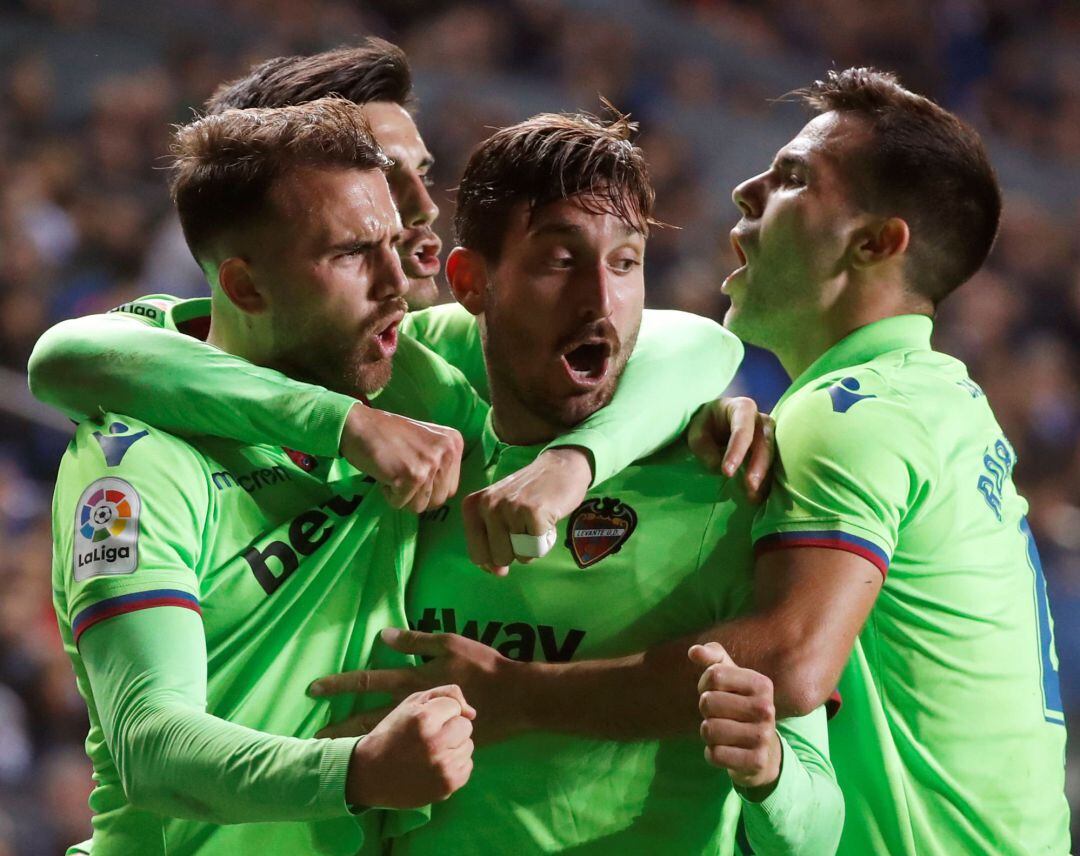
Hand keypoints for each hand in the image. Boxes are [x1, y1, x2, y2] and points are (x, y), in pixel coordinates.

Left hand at [310, 628, 523, 742]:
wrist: (515, 699)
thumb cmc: (483, 666)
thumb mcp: (449, 643)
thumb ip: (415, 640)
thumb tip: (382, 635)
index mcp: (411, 683)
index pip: (368, 682)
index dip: (340, 685)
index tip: (314, 689)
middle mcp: (412, 709)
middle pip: (367, 719)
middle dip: (340, 726)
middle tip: (315, 736)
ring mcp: (424, 729)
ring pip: (384, 736)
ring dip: (359, 742)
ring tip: (338, 751)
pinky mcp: (438, 740)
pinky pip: (408, 747)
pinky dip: (390, 751)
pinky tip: (380, 757)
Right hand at [340, 403, 462, 512]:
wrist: (360, 425)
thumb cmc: (388, 436)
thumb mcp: (427, 443)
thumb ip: (440, 464)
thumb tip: (442, 496)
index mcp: (454, 443)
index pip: (451, 489)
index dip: (429, 489)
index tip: (412, 473)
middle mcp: (448, 452)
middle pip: (439, 500)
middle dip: (417, 495)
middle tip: (401, 473)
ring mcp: (430, 463)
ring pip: (420, 506)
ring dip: (402, 496)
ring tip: (394, 471)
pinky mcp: (412, 476)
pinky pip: (401, 504)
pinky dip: (389, 495)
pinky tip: (385, 473)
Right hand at [344, 684, 475, 808]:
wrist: (369, 774)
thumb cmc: (392, 733)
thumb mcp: (411, 704)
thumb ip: (445, 695)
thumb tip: (472, 713)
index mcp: (424, 719)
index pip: (455, 707)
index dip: (440, 712)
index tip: (424, 722)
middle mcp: (436, 744)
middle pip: (466, 726)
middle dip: (451, 728)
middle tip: (430, 737)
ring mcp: (443, 767)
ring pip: (468, 746)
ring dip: (454, 746)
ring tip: (431, 752)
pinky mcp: (448, 785)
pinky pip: (467, 766)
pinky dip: (455, 765)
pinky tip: (435, 766)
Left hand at [463, 446, 592, 574]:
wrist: (560, 467)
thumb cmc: (528, 495)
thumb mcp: (499, 514)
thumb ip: (491, 544)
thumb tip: (498, 573)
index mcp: (472, 506)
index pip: (477, 555)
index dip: (495, 556)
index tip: (508, 536)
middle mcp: (487, 505)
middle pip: (499, 559)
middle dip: (516, 550)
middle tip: (524, 525)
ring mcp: (510, 507)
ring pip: (520, 556)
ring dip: (532, 545)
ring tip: (535, 521)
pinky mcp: (533, 511)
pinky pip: (537, 549)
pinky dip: (546, 541)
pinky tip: (547, 519)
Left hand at [687, 397, 773, 502]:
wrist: (718, 421)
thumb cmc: (707, 424)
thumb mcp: (697, 432)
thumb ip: (704, 447)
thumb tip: (718, 467)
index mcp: (742, 408)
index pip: (742, 430)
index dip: (736, 451)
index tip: (727, 472)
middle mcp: (761, 419)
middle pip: (764, 442)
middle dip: (758, 465)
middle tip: (750, 486)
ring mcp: (769, 434)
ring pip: (772, 454)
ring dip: (765, 476)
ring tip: (754, 496)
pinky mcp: (771, 449)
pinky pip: (773, 464)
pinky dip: (767, 481)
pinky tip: (760, 496)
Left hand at [690, 642, 780, 791]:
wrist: (764, 751)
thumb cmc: (740, 705)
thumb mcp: (730, 678)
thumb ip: (712, 658)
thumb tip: (693, 651)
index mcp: (761, 684)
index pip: (713, 675)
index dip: (705, 684)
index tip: (716, 692)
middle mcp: (766, 709)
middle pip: (707, 702)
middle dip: (706, 710)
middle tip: (720, 716)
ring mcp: (762, 737)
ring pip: (708, 729)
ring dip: (708, 733)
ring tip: (723, 733)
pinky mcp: (755, 762)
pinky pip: (714, 754)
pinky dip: (713, 754)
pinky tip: (728, 751)